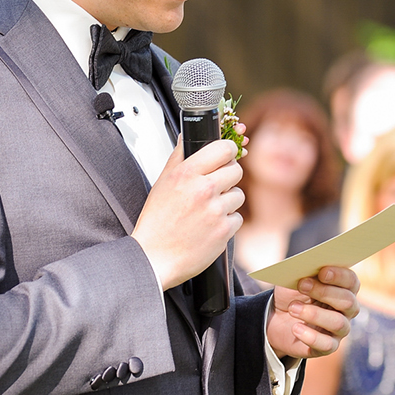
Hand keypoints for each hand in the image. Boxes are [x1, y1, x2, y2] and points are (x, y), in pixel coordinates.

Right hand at [132, 137, 243, 290]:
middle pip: (236, 170)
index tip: (226, 156)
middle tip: (214, 187)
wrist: (155, 258)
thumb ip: (179, 157)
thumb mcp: (162, 183)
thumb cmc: (157, 222)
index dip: (228, 151)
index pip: (224, 149)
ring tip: (207, 211)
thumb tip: (187, 137)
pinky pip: (238, 218)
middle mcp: (203, 190)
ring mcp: (215, 211)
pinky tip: (209, 226)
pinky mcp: (224, 231)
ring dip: (227, 201)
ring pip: (239, 195)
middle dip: (228, 177)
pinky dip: (227, 222)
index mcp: (187, 174)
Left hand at [267, 267, 358, 358]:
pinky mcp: (329, 346)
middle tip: (302, 285)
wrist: (278, 319)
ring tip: (292, 309)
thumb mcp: (295, 279)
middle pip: (347, 301)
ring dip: (314, 314)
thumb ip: (304, 272)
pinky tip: (296, 328)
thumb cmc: (293, 294)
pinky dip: (310, 336)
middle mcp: (348, 309)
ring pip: (338, 323)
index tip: (322, 272)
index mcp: (344, 288)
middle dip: (324, 292)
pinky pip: (327, 344)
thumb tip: (308, 269)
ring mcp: (340, 329)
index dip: (339, 276)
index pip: (351, 281)